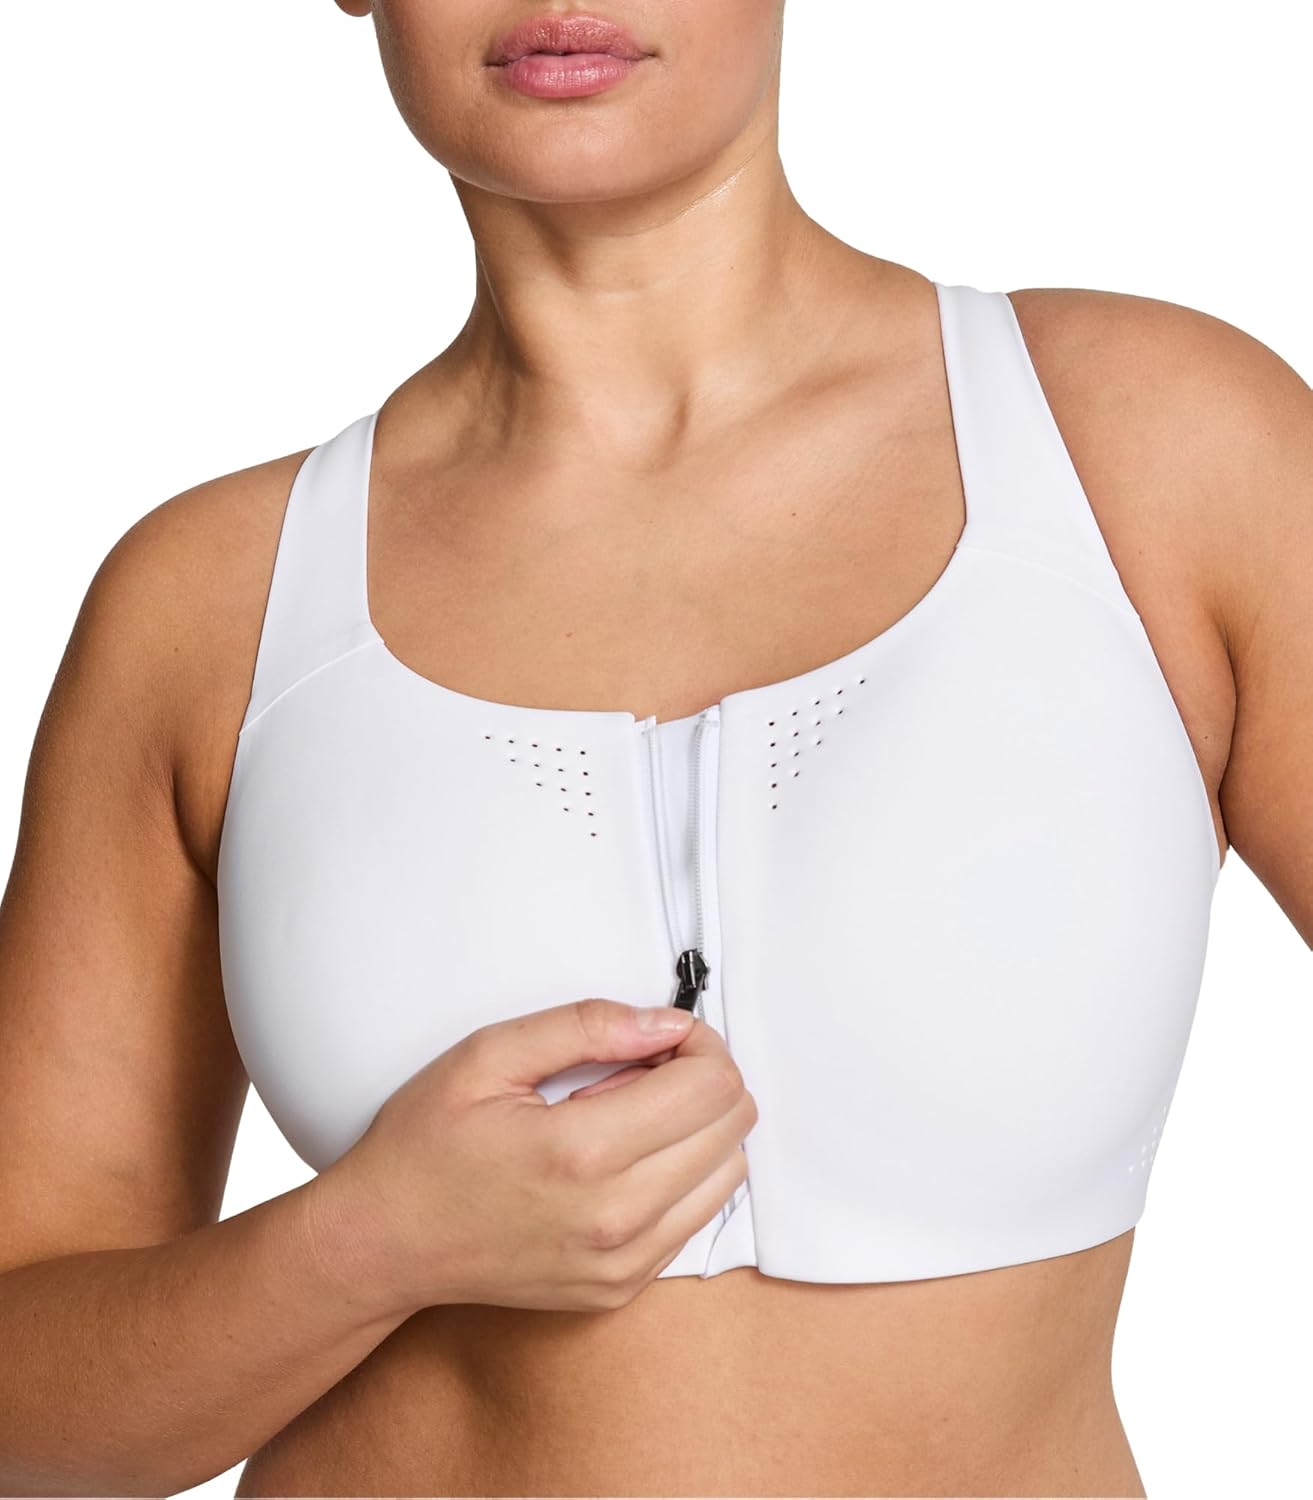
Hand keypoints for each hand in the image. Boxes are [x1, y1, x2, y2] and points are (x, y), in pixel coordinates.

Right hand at [315, 998, 756, 1315]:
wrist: (386, 1242)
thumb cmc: (426, 1144)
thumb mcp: (488, 1055)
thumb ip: (586, 1026)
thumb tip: (667, 1024)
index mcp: (584, 1152)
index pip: (713, 1087)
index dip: (698, 1044)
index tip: (658, 1036)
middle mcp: (618, 1217)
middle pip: (732, 1128)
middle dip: (702, 1080)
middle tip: (639, 1069)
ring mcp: (624, 1263)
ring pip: (727, 1175)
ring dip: (697, 1130)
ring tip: (627, 1116)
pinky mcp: (622, 1288)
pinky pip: (696, 1218)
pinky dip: (679, 1176)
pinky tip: (620, 1159)